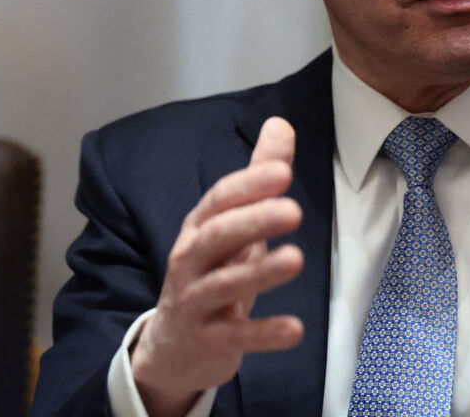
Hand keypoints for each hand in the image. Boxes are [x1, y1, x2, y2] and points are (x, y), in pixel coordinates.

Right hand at [131, 116, 305, 416]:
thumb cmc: (211, 272)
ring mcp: (196, 302)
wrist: (173, 346)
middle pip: (217, 236)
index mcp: (199, 227)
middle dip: (254, 221)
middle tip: (294, 210)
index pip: (220, 199)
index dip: (249, 185)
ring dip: (259, 273)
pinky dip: (264, 334)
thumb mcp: (232, 223)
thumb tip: (280, 123)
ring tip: (296, 259)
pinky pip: (236, 336)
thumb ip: (258, 176)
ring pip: (223, 284)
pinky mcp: (209, 341)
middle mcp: (190, 260)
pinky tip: (295, 330)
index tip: (283, 171)